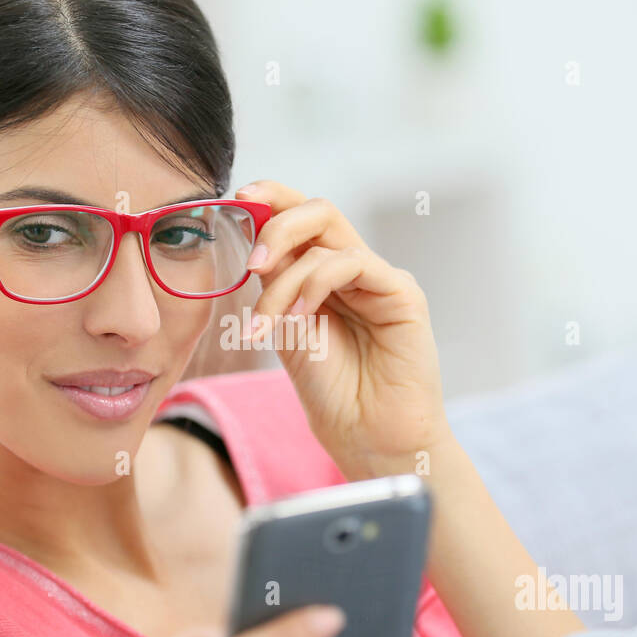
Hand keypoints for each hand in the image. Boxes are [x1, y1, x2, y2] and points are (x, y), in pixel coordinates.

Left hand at [235, 180, 452, 479]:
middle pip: (317, 210)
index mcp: (326, 273)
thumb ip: (273, 285)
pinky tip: (299, 318)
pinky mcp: (402, 292)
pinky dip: (315, 284)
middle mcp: (355, 268)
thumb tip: (248, 241)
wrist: (369, 438)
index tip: (234, 202)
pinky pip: (353, 262)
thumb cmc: (332, 393)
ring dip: (284, 277)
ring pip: (328, 233)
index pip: (300, 216)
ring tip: (267, 323)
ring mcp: (380, 277)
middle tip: (250, 262)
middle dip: (274, 224)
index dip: (269, 199)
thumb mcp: (286, 329)